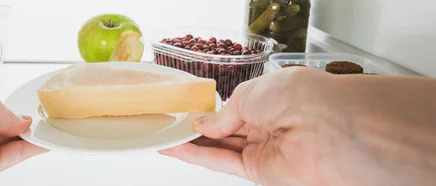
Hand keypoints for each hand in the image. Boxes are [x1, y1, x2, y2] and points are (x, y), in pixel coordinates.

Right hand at [160, 67, 373, 185]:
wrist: (331, 127)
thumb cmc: (302, 97)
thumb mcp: (252, 93)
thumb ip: (225, 112)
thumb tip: (205, 124)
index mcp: (271, 100)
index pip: (234, 109)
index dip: (209, 112)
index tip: (185, 112)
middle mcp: (268, 126)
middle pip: (225, 131)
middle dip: (197, 129)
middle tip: (169, 126)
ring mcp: (264, 150)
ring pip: (220, 148)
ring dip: (192, 144)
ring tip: (164, 138)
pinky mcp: (260, 172)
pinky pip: (222, 163)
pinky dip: (198, 156)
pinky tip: (177, 148)